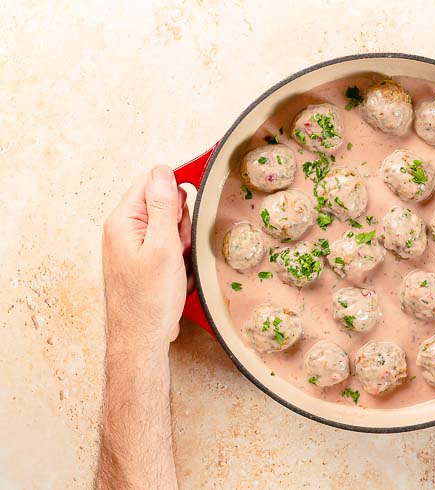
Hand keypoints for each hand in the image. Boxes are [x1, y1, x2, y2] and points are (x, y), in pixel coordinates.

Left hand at [102, 166, 190, 351]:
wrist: (141, 338)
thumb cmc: (149, 300)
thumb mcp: (163, 247)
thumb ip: (163, 206)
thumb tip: (163, 172)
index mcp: (122, 220)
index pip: (151, 182)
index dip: (175, 191)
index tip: (189, 207)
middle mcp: (123, 229)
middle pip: (162, 203)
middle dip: (180, 222)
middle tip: (178, 247)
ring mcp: (131, 245)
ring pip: (168, 225)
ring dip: (180, 242)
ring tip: (177, 264)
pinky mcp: (141, 259)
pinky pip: (166, 245)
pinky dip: (177, 256)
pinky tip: (176, 272)